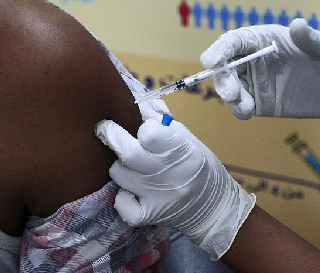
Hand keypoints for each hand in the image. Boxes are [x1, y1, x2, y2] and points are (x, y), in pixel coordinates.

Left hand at [95, 106, 254, 259]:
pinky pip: (120, 202)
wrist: (214, 209)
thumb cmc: (199, 168)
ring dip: (120, 165)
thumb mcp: (188, 140)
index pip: (150, 132)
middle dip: (112, 135)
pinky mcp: (146, 216)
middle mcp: (168, 174)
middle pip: (128, 152)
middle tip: (106, 128)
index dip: (143, 126)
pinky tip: (132, 191)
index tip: (142, 126)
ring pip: (118, 173)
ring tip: (130, 164)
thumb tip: (139, 103)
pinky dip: (122, 195)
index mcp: (182, 152)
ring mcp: (156, 197)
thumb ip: (163, 122)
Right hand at [200, 18, 319, 130]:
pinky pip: (241, 105)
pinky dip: (239, 109)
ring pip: (229, 87)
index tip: (209, 60)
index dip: (219, 49)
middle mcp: (253, 59)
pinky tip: (247, 112)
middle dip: (223, 79)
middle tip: (231, 93)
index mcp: (263, 39)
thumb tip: (297, 25)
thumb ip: (310, 39)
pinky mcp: (259, 101)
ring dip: (230, 96)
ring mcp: (254, 81)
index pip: (234, 41)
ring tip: (246, 107)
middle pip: (225, 66)